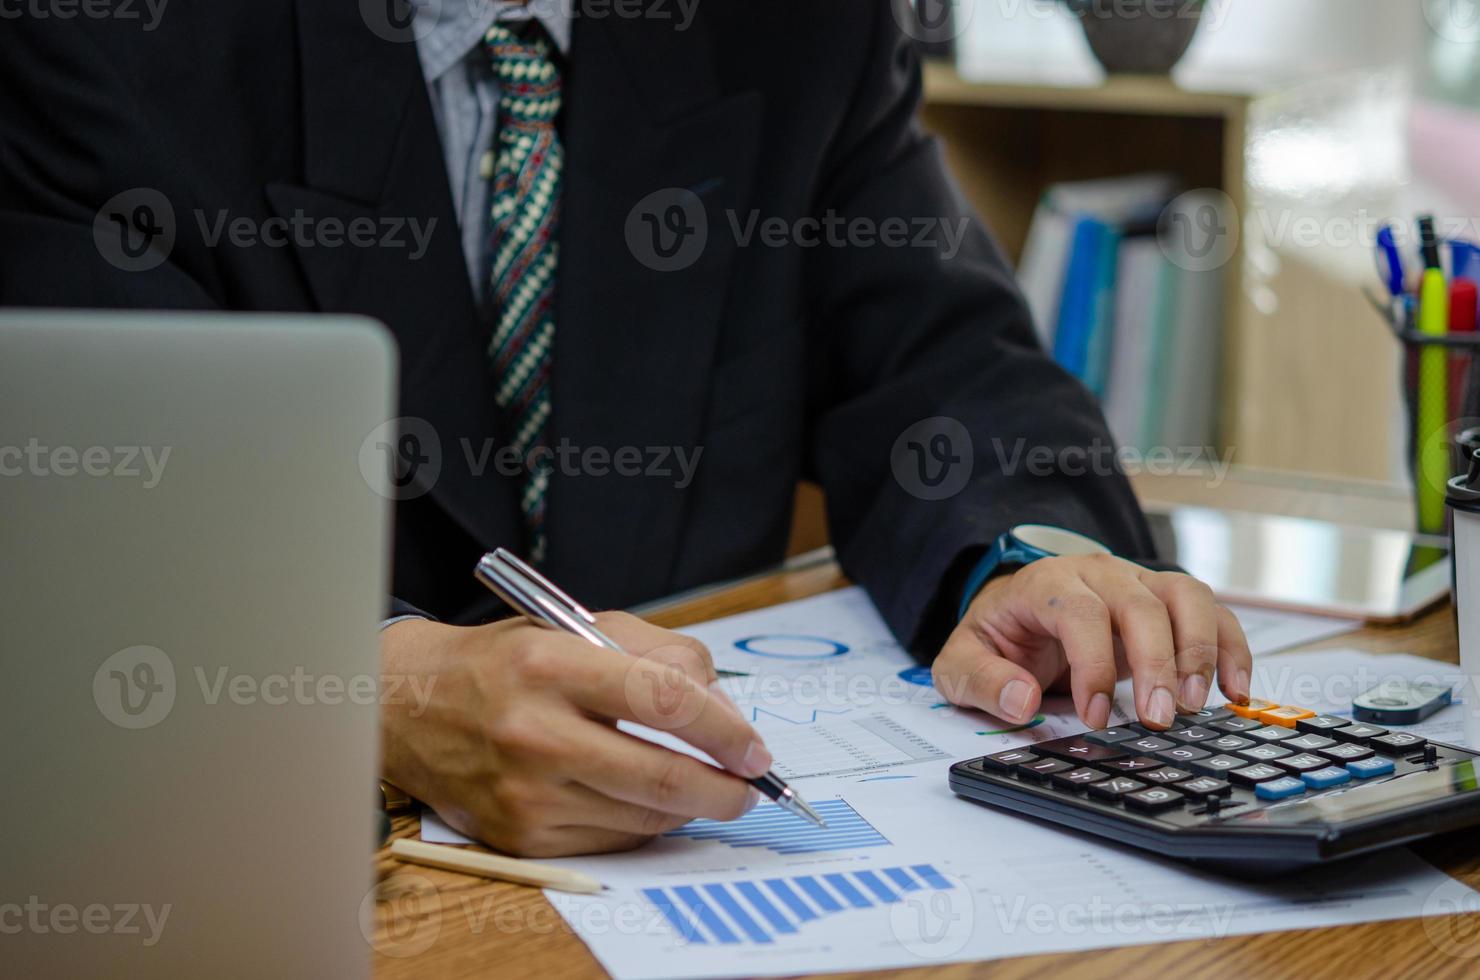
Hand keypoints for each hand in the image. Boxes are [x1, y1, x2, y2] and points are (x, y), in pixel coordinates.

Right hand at [380, 613, 768, 856]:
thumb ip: (661, 655)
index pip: (663, 699)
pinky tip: (646, 801)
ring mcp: (526, 793)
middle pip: (660, 776)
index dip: (724, 730)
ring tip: (703, 788)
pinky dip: (644, 824)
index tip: (754, 748)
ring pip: (643, 817)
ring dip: (689, 807)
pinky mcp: (521, 837)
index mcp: (552, 664)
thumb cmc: (509, 663)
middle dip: (724, 788)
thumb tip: (725, 710)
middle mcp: (534, 732)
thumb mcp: (580, 627)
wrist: (411, 707)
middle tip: (750, 786)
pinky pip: (611, 840)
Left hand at [932, 555, 1251, 730]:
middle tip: (1159, 718)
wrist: (1016, 612)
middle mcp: (1098, 574)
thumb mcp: (962, 661)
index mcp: (1046, 584)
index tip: (1094, 717)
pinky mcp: (1166, 601)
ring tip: (1196, 704)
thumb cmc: (997, 637)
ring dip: (1200, 650)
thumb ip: (981, 680)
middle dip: (1156, 662)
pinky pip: (1212, 613)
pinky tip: (1235, 690)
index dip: (1093, 665)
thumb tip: (1020, 701)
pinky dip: (1231, 648)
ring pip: (1185, 595)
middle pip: (1140, 603)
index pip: (1080, 613)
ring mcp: (1138, 582)